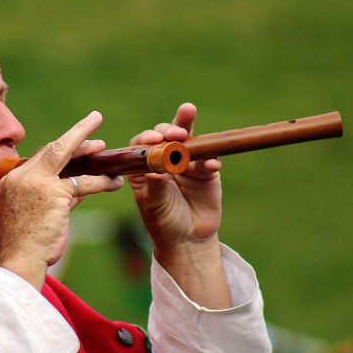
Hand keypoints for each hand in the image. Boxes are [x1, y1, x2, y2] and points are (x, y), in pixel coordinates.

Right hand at [0, 111, 123, 289]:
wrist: (20, 260)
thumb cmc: (27, 242)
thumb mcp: (38, 212)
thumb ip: (56, 194)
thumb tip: (80, 183)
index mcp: (13, 178)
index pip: (40, 157)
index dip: (61, 147)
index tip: (75, 140)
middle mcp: (22, 176)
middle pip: (53, 149)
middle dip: (76, 137)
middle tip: (96, 128)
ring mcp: (36, 183)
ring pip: (69, 159)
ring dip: (91, 152)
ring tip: (108, 151)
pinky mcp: (53, 194)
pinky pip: (83, 182)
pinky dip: (102, 181)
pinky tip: (115, 182)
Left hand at [128, 103, 229, 307]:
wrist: (188, 239)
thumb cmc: (163, 222)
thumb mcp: (155, 206)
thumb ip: (155, 187)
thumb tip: (152, 170)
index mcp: (144, 167)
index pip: (142, 145)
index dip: (147, 138)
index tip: (153, 139)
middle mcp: (164, 160)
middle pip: (165, 136)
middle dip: (169, 128)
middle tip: (175, 131)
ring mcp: (186, 163)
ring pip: (188, 140)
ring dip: (188, 127)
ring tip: (188, 113)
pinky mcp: (206, 171)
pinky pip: (209, 160)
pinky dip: (210, 160)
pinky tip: (211, 164)